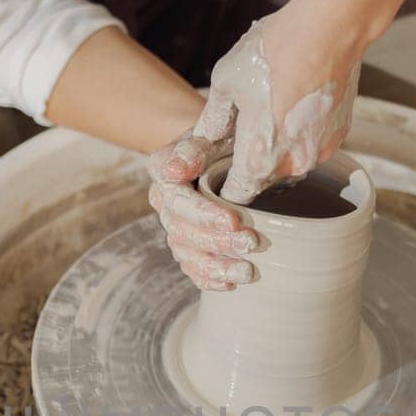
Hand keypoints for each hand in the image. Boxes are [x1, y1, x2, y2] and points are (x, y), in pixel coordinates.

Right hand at [147, 132, 259, 290]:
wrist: (227, 146)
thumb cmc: (224, 135)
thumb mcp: (213, 132)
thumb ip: (195, 148)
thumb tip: (175, 171)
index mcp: (164, 171)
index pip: (178, 199)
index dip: (204, 214)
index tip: (234, 220)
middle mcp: (163, 202)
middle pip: (183, 231)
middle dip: (218, 242)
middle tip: (251, 243)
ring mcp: (174, 226)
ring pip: (187, 254)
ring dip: (217, 266)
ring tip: (248, 271)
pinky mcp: (188, 245)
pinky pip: (192, 268)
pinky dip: (210, 279)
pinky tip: (231, 283)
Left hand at [194, 0, 367, 203]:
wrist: (329, 28)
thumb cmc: (272, 52)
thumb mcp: (226, 82)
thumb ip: (212, 119)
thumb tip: (205, 137)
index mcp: (258, 159)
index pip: (237, 193)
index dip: (225, 183)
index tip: (221, 167)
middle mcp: (292, 165)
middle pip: (265, 178)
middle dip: (253, 159)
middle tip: (248, 124)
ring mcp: (320, 152)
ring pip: (291, 160)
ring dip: (280, 145)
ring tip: (274, 105)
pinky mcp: (340, 135)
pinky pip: (313, 143)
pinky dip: (303, 131)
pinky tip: (296, 99)